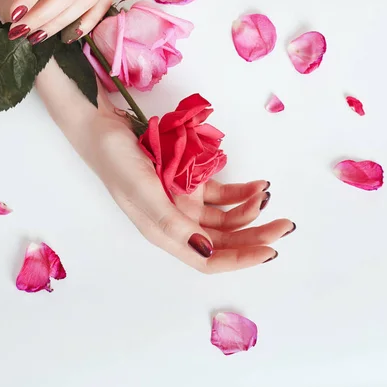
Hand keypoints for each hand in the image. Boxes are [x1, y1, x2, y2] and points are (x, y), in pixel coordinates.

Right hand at [36, 62, 295, 272]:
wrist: (102, 127)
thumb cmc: (117, 161)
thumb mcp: (142, 193)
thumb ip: (172, 223)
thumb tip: (207, 251)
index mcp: (164, 232)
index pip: (208, 258)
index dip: (240, 259)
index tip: (269, 250)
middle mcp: (176, 221)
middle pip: (223, 239)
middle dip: (254, 235)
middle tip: (284, 225)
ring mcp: (182, 200)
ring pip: (224, 216)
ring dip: (249, 209)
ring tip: (266, 193)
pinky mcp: (186, 180)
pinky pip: (219, 192)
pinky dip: (238, 189)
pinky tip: (256, 183)